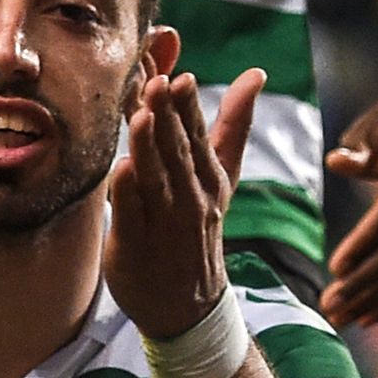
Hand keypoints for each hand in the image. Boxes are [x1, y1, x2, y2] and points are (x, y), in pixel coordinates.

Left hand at [108, 44, 257, 340]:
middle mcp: (191, 199)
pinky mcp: (135, 246)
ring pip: (155, 180)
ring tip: (140, 116)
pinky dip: (127, 193)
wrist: (187, 304)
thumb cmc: (198, 226)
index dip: (190, 108)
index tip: (182, 78)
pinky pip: (131, 215)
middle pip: (178, 152)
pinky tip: (121, 169)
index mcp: (211, 179)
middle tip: (158, 84)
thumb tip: (256, 73)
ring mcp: (164, 224)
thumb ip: (234, 124)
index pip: (200, 136)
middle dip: (168, 118)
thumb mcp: (222, 176)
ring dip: (148, 148)